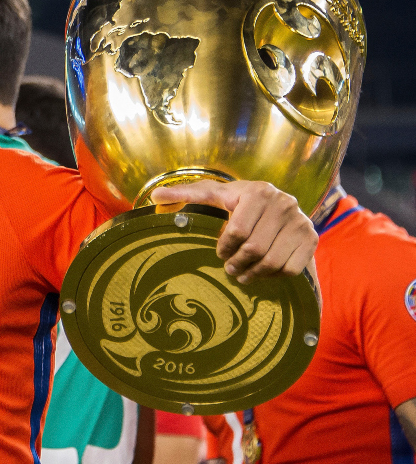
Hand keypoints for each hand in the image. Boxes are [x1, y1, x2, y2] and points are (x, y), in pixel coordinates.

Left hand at [150, 180, 316, 284]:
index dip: (224, 247)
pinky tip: (263, 272)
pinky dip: (274, 276)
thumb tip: (155, 196)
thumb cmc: (238, 202)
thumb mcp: (214, 194)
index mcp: (258, 191)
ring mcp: (301, 222)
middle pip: (255, 248)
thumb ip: (186, 194)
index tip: (219, 252)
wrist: (276, 206)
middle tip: (229, 268)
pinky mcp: (312, 238)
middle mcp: (284, 203)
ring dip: (254, 273)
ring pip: (274, 261)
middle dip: (237, 263)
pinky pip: (292, 268)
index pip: (237, 230)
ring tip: (242, 274)